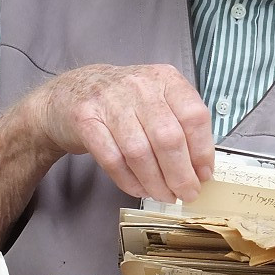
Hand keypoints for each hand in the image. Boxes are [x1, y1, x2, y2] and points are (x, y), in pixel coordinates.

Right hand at [25, 63, 213, 202]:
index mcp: (165, 78)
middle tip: (188, 194)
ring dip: (156, 183)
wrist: (70, 93)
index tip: (204, 175)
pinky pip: (112, 159)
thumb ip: (181, 126)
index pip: (194, 116)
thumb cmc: (124, 102)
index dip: (202, 151)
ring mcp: (110, 101)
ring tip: (165, 196)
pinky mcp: (85, 119)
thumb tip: (201, 169)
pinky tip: (140, 190)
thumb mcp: (157, 100)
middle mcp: (139, 85)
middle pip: (168, 138)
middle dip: (181, 175)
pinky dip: (129, 181)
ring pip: (140, 152)